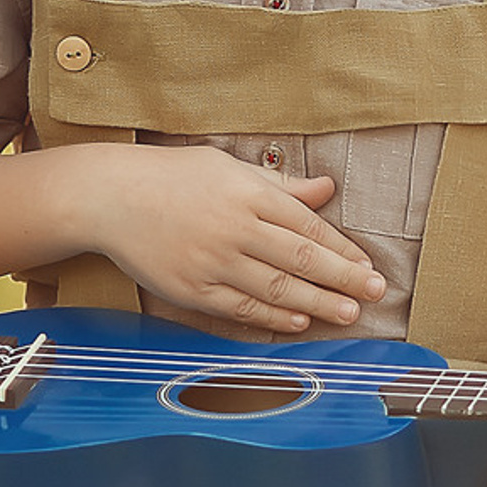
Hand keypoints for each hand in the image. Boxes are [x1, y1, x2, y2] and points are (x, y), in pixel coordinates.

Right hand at [77, 145, 385, 333]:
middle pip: (301, 260)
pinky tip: (298, 321)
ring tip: (349, 312)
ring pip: (276, 288)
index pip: (307, 226)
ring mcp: (214, 261)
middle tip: (376, 292)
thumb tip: (326, 189)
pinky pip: (241, 308)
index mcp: (248, 192)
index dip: (342, 249)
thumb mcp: (227, 166)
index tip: (368, 264)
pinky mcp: (193, 288)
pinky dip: (273, 317)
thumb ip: (280, 184)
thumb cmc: (172, 175)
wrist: (110, 197)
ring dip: (318, 302)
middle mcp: (235, 228)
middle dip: (344, 278)